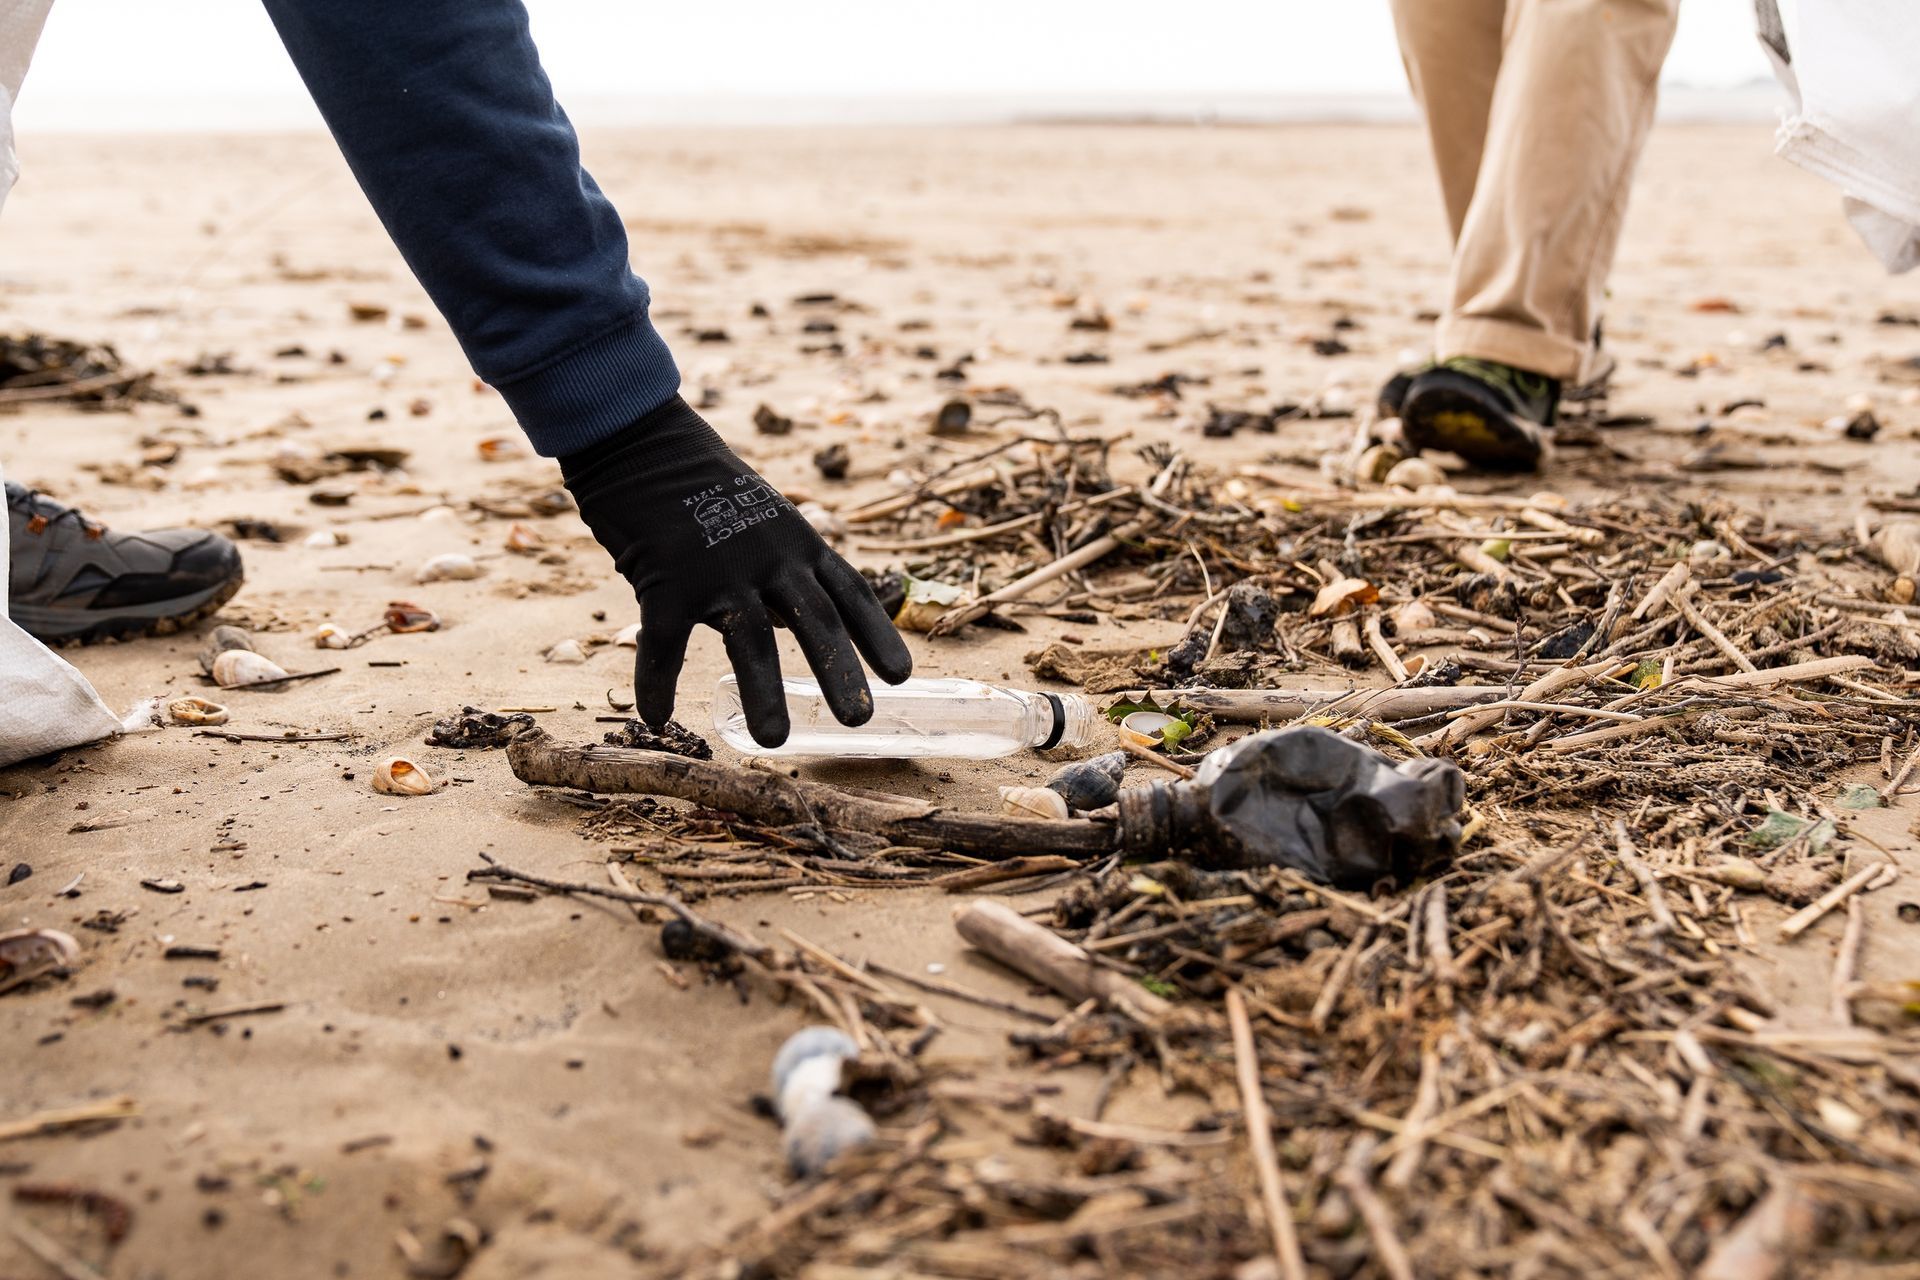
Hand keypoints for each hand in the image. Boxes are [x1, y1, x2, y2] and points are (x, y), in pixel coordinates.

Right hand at [560, 396, 911, 745]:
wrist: (641, 442)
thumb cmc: (704, 488)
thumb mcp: (764, 522)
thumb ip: (784, 572)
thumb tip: (799, 625)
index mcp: (799, 542)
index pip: (849, 592)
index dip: (878, 634)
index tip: (903, 675)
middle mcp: (769, 557)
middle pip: (815, 620)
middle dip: (840, 671)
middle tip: (861, 720)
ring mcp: (718, 568)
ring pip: (750, 640)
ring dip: (763, 694)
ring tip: (775, 741)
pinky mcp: (665, 578)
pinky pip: (665, 642)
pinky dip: (657, 682)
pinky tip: (656, 718)